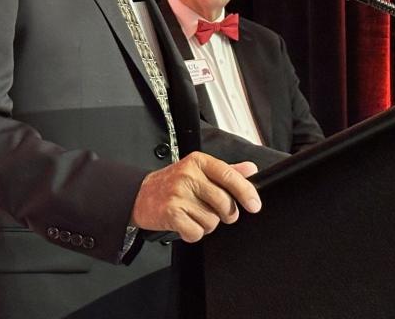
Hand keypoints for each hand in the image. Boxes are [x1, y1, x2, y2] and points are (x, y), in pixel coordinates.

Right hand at [130, 151, 261, 242]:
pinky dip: (193, 233)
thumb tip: (251, 170)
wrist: (139, 195)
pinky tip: (185, 223)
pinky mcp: (171, 213)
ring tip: (193, 215)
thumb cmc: (171, 183)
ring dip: (206, 224)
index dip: (246, 192)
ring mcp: (178, 194)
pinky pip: (196, 232)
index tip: (254, 205)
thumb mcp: (198, 170)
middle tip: (216, 212)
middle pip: (224, 203)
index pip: (229, 175)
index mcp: (198, 161)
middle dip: (226, 214)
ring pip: (212, 221)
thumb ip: (226, 170)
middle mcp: (188, 175)